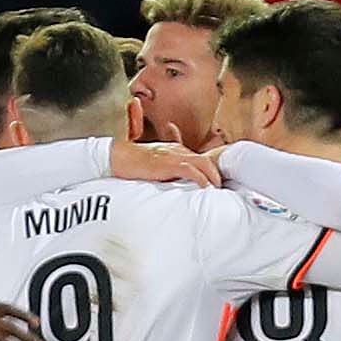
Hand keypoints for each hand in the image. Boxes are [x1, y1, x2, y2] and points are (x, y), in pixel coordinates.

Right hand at [105, 135, 219, 186]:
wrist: (119, 157)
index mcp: (176, 149)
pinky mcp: (168, 164)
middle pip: (206, 160)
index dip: (210, 172)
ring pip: (203, 164)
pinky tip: (206, 188)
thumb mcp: (155, 163)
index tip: (215, 185)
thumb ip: (167, 170)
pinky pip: (191, 170)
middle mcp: (178, 150)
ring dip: (213, 177)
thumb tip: (177, 184)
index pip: (200, 159)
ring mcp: (174, 155)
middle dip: (216, 174)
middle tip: (221, 189)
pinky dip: (201, 179)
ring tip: (217, 190)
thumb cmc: (134, 163)